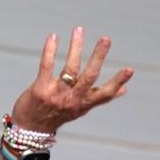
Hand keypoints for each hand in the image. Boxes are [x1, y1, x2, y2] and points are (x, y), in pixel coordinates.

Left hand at [10, 27, 132, 132]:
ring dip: (76, 47)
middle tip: (106, 38)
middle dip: (98, 56)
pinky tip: (54, 37)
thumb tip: (125, 90)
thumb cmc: (56, 116)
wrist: (29, 130)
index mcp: (84, 104)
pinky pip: (47, 66)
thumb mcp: (81, 109)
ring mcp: (55, 94)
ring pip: (70, 68)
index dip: (118, 82)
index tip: (130, 70)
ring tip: (79, 30)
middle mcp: (72, 99)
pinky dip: (50, 50)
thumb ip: (99, 98)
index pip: (105, 94)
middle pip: (89, 76)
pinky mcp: (39, 89)